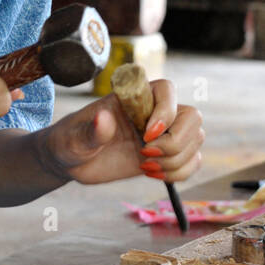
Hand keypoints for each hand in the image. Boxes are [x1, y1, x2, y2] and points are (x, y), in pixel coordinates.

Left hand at [42, 79, 204, 186]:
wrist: (71, 160)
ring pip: (196, 139)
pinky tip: (153, 174)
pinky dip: (180, 173)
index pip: (166, 90)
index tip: (147, 135)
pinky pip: (192, 160)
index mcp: (132, 97)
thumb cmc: (69, 141)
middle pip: (191, 116)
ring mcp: (162, 133)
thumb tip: (103, 119)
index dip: (165, 112)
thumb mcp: (73, 138)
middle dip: (176, 141)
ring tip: (145, 166)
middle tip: (145, 154)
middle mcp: (152, 112)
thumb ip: (91, 131)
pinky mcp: (165, 155)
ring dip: (177, 160)